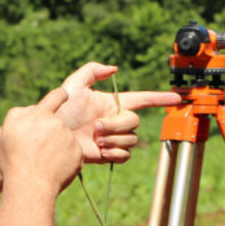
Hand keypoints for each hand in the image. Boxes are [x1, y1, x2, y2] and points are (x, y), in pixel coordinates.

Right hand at [0, 87, 81, 191]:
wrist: (30, 185)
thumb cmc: (15, 159)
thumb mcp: (8, 131)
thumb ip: (19, 113)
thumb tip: (33, 109)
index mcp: (41, 115)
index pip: (56, 96)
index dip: (60, 95)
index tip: (64, 95)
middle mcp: (59, 124)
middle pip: (56, 125)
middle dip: (50, 135)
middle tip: (36, 152)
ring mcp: (71, 140)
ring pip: (65, 141)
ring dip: (57, 149)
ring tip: (43, 163)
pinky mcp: (79, 155)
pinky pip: (72, 155)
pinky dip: (65, 162)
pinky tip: (53, 170)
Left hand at [56, 62, 181, 163]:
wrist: (48, 137)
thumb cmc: (58, 111)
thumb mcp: (73, 85)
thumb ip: (92, 71)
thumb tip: (114, 69)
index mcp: (112, 103)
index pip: (142, 99)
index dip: (159, 98)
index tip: (176, 97)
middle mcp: (115, 120)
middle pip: (134, 122)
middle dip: (116, 126)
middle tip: (95, 128)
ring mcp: (113, 138)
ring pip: (131, 139)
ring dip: (113, 140)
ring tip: (94, 140)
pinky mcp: (108, 154)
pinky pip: (125, 156)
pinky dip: (114, 154)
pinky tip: (100, 151)